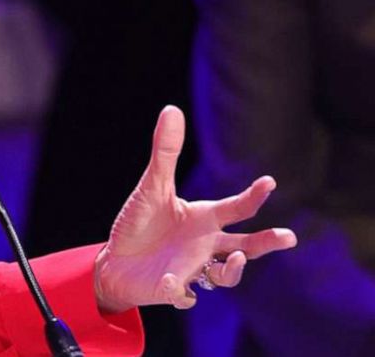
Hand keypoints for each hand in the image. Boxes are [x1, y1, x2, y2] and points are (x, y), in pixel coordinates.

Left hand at [92, 106, 296, 313]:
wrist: (115, 259)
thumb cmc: (139, 222)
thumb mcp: (151, 186)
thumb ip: (164, 153)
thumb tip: (171, 109)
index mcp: (204, 218)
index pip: (237, 208)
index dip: (253, 196)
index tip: (269, 181)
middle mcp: (206, 244)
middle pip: (248, 245)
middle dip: (268, 242)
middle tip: (289, 237)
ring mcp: (194, 268)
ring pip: (227, 275)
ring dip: (234, 270)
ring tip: (234, 257)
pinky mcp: (174, 289)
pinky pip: (185, 295)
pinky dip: (181, 291)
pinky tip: (171, 283)